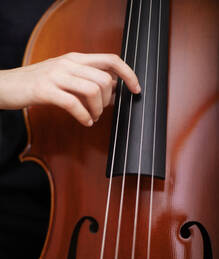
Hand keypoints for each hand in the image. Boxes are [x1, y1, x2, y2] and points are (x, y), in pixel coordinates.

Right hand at [0, 53, 140, 126]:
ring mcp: (57, 75)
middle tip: (101, 110)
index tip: (136, 89)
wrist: (8, 84)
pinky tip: (85, 122)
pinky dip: (84, 116)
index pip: (111, 60)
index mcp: (76, 58)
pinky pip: (74, 104)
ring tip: (93, 117)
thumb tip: (115, 91)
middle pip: (104, 79)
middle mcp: (69, 63)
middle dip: (108, 100)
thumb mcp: (66, 76)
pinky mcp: (46, 90)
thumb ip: (89, 80)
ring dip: (98, 110)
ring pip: (92, 90)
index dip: (128, 74)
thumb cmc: (39, 83)